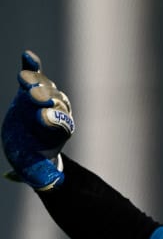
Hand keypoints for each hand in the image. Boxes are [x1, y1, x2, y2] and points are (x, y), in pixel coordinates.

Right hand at [1, 50, 74, 190]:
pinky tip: (28, 56)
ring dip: (36, 81)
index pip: (62, 122)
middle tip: (33, 97)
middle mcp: (56, 111)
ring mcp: (45, 98)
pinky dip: (32, 66)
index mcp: (61, 131)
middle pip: (55, 101)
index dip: (53, 119)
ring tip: (23, 79)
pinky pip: (34, 75)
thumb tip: (53, 183)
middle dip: (46, 97)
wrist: (25, 147)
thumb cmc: (32, 161)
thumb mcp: (36, 171)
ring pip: (44, 87)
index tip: (40, 118)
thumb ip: (43, 175)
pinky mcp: (31, 88)